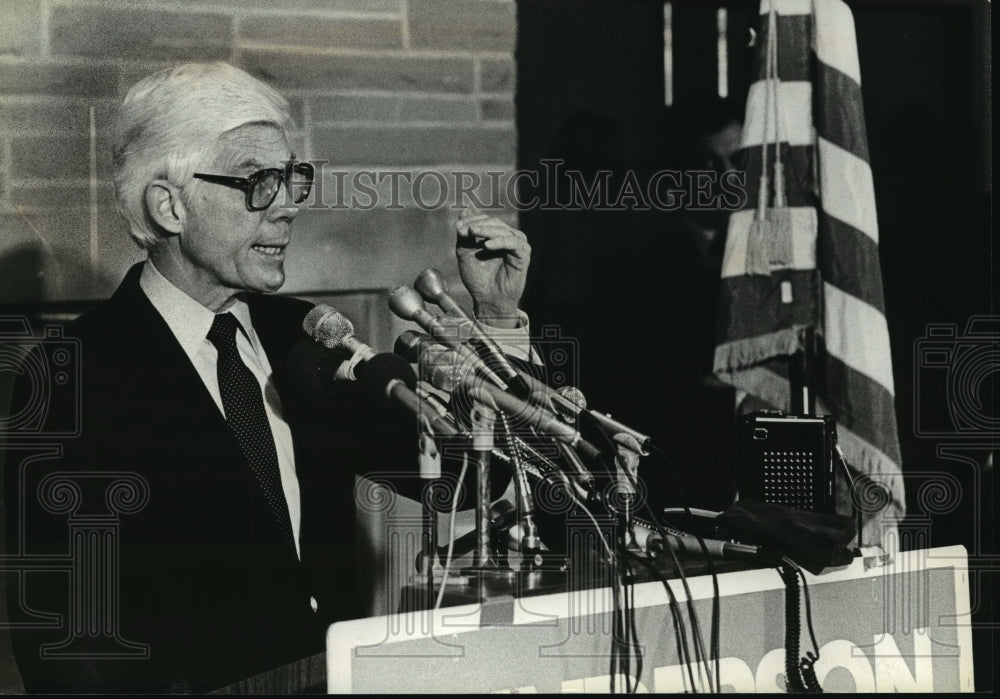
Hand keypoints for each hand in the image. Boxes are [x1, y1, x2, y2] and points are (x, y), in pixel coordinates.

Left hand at [454, 205, 530, 327]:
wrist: (487, 299)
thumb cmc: (477, 278)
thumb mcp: (465, 252)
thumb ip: (464, 233)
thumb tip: (464, 210)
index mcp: (495, 235)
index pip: (485, 219)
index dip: (471, 220)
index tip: (457, 227)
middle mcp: (508, 237)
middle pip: (494, 222)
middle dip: (477, 224)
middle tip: (463, 229)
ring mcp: (517, 244)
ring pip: (503, 230)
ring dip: (486, 229)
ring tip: (471, 233)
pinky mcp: (524, 254)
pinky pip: (513, 242)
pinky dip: (500, 241)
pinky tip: (487, 246)